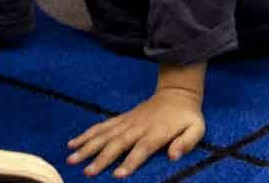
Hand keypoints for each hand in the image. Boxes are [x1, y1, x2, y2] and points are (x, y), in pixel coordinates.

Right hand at [67, 88, 204, 177]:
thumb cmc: (187, 116)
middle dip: (102, 158)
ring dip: (88, 146)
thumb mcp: (196, 128)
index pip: (142, 148)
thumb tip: (174, 155)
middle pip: (118, 143)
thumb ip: (186, 142)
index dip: (130, 161)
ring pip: (105, 134)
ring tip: (72, 158)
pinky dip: (87, 134)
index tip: (117, 174)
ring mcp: (127, 121)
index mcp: (157, 132)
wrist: (177, 93)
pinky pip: (102, 126)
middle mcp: (138, 126)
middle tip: (87, 171)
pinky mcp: (121, 118)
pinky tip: (73, 143)